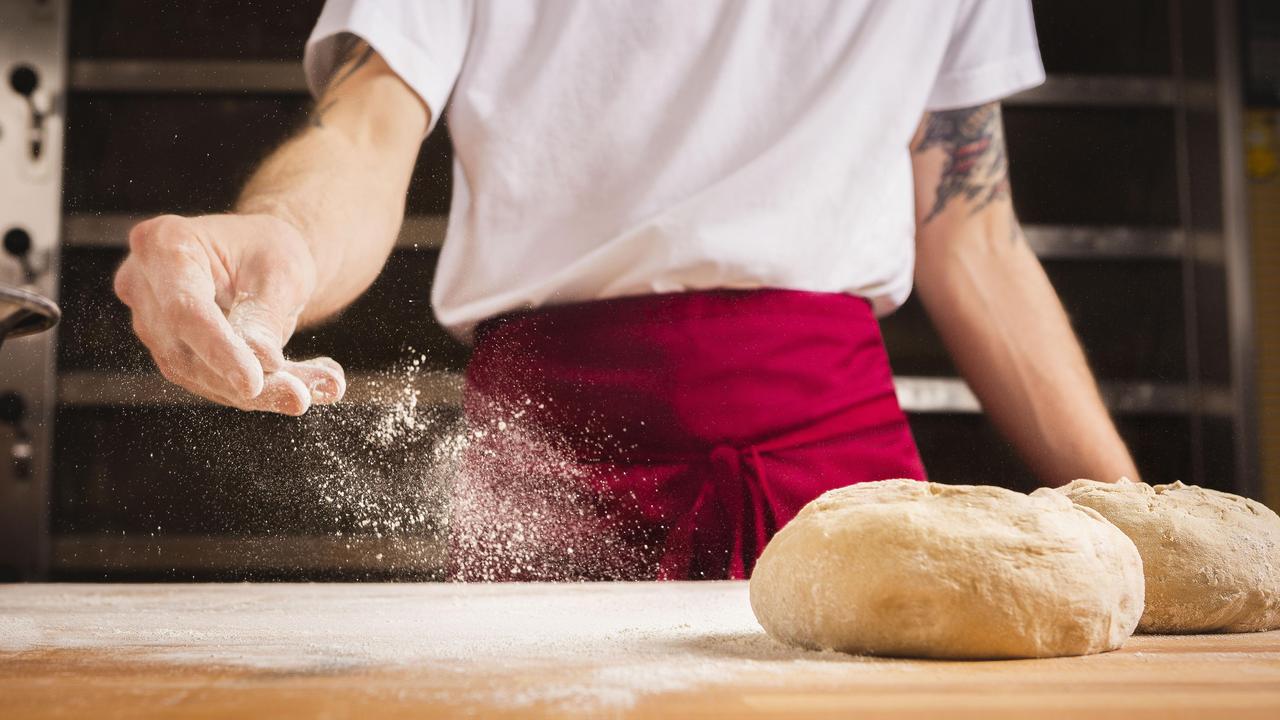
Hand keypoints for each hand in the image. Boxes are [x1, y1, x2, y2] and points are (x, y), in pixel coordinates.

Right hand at [114, 213, 345, 414]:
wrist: (261, 256)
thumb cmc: (269, 249)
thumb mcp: (280, 270)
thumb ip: (266, 314)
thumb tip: (262, 360)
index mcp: (164, 243)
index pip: (185, 309)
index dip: (218, 349)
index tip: (253, 382)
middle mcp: (145, 285)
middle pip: (186, 350)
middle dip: (245, 382)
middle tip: (301, 396)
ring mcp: (152, 322)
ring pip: (198, 375)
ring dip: (260, 393)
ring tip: (319, 388)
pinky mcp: (171, 351)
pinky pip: (210, 383)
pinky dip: (260, 392)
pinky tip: (301, 389)